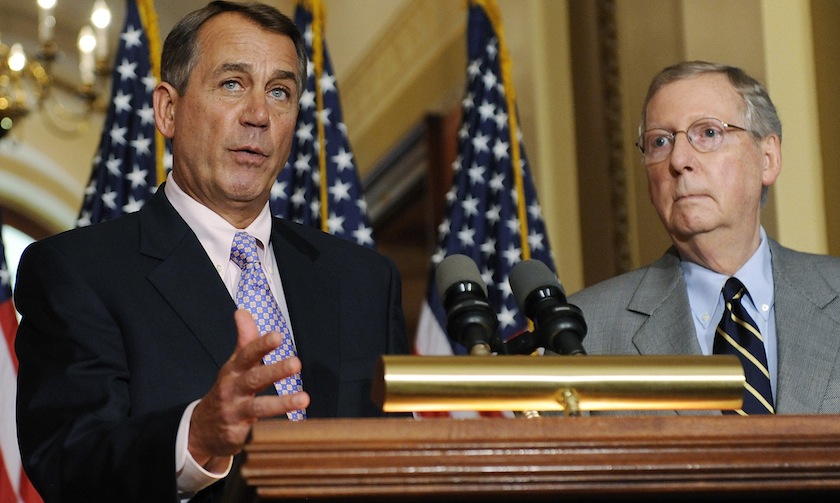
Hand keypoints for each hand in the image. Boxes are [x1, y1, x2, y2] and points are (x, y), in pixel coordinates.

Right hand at [188, 309, 309, 469]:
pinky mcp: (238, 436)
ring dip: (282, 403)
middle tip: (296, 363)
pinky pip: (257, 433)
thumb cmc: (227, 391)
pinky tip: (294, 429)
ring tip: (304, 399)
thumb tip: (242, 311)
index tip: (278, 336)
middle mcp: (233, 390)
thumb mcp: (233, 366)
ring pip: (259, 408)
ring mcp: (234, 413)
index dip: (261, 345)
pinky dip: (274, 431)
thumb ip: (244, 340)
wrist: (202, 429)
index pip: (247, 354)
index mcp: (233, 371)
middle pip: (254, 379)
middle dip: (275, 371)